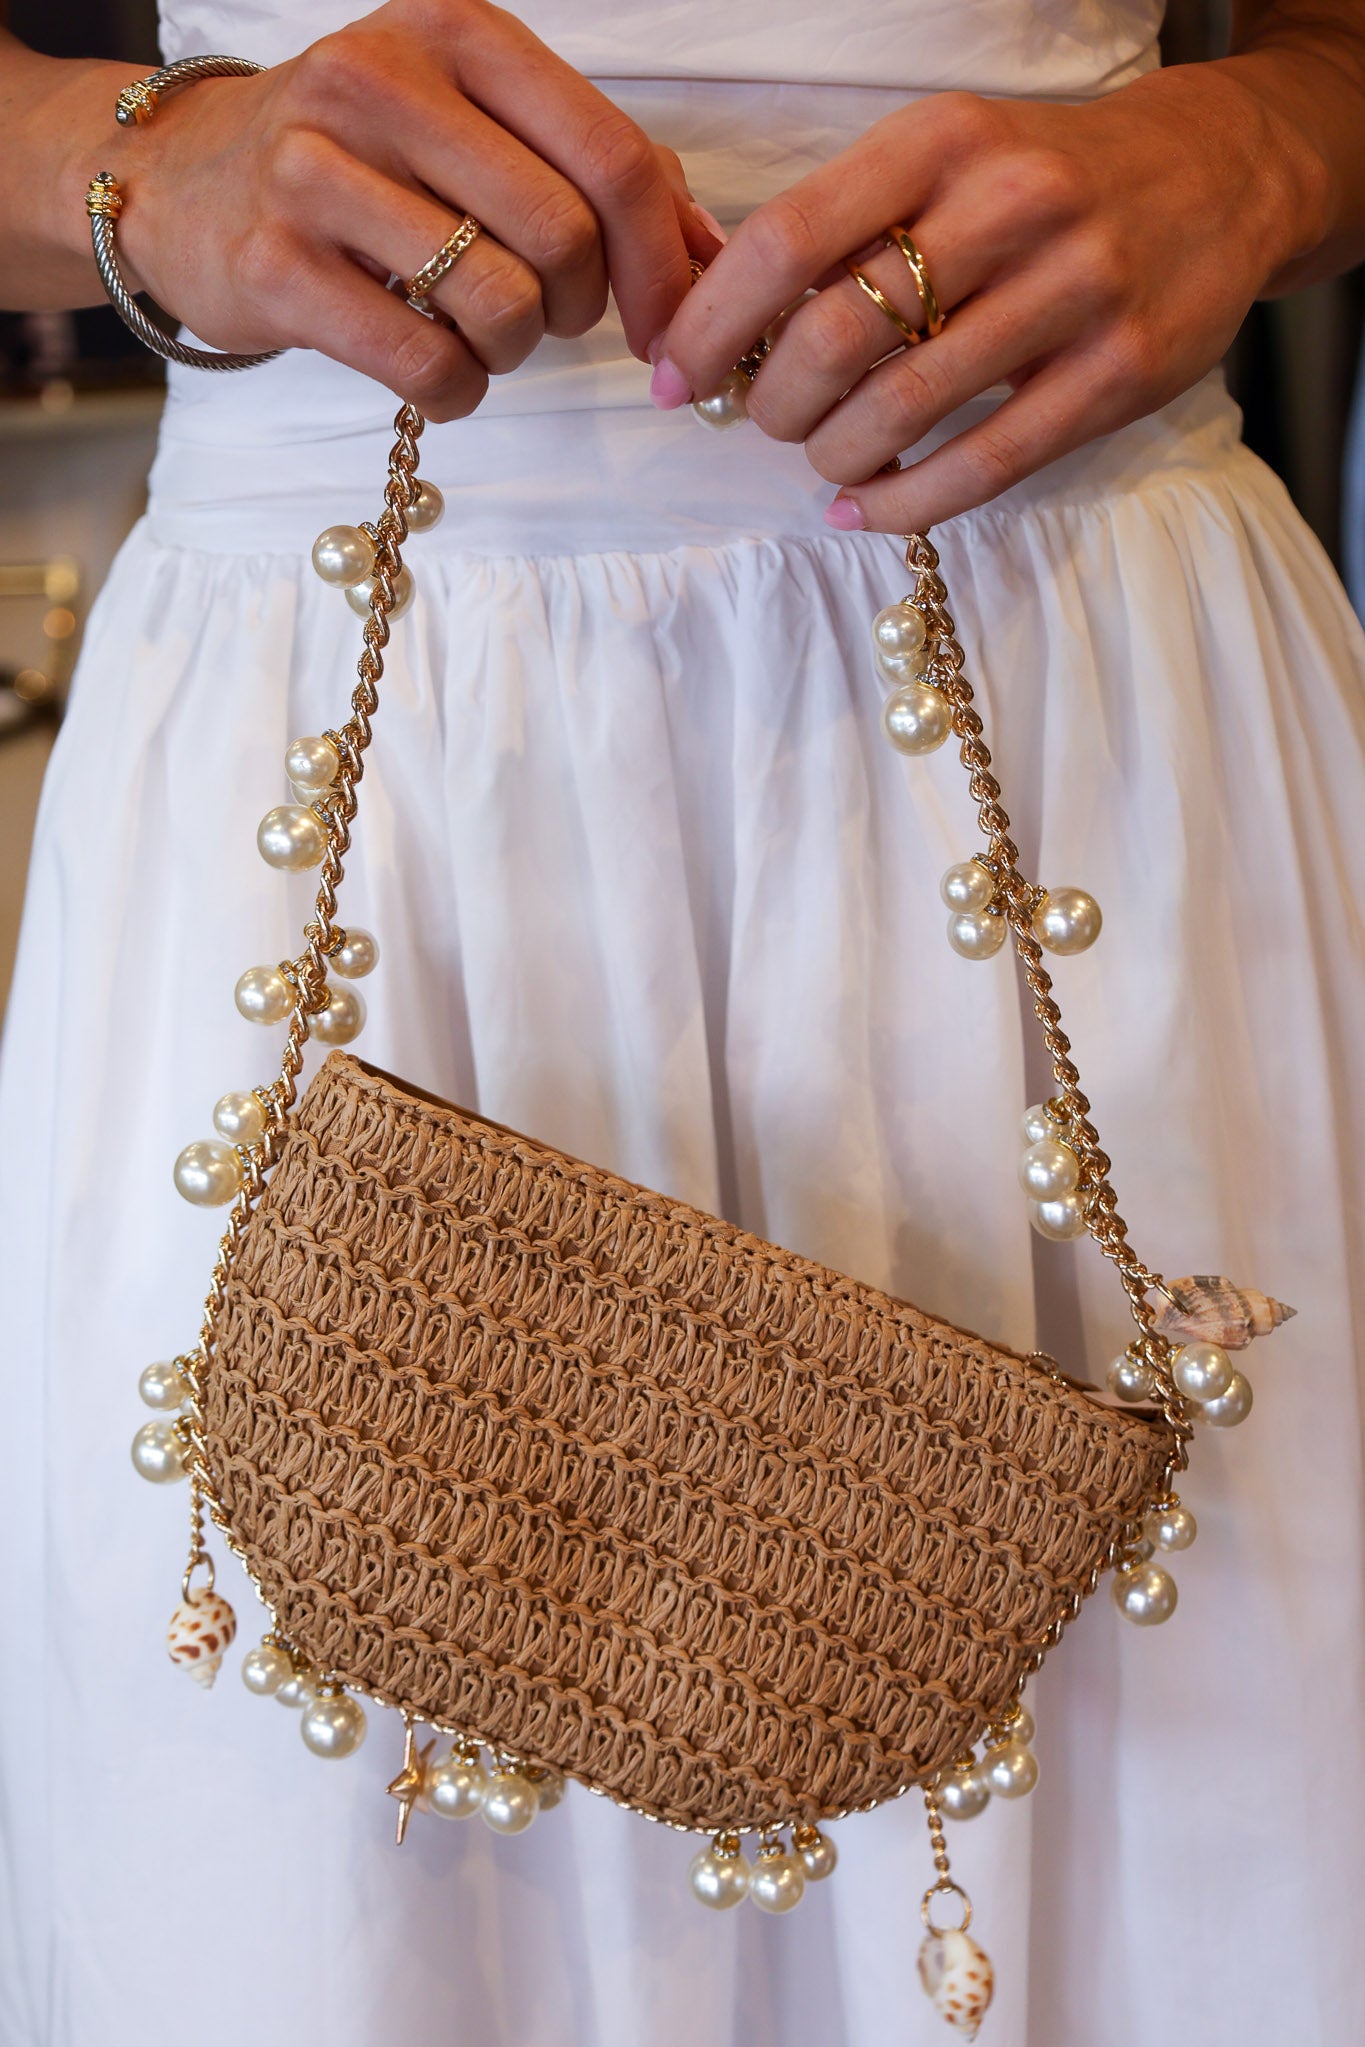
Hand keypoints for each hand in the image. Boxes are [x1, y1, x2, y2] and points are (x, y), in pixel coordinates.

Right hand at [103, 1, 714, 418]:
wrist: (188, 182)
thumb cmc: (366, 163)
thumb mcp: (478, 126)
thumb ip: (600, 175)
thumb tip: (714, 258)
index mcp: (458, 33)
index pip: (612, 157)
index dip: (663, 264)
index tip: (669, 326)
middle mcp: (384, 81)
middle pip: (564, 238)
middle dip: (580, 310)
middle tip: (548, 319)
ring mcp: (317, 171)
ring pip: (500, 306)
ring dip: (512, 353)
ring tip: (478, 335)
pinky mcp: (275, 266)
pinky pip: (425, 365)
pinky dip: (455, 390)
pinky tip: (436, 369)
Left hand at [652, 68, 1324, 528]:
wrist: (1222, 176)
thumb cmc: (1047, 180)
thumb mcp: (949, 159)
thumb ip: (849, 225)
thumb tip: (718, 316)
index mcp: (944, 138)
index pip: (788, 239)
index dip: (711, 323)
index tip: (671, 376)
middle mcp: (1011, 203)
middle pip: (836, 335)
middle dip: (775, 401)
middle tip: (766, 421)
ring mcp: (1075, 291)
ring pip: (904, 408)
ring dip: (835, 454)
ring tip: (824, 458)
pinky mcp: (1119, 374)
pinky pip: (982, 465)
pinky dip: (903, 501)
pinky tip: (864, 507)